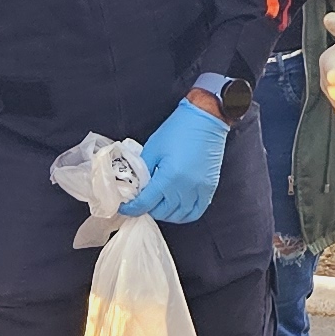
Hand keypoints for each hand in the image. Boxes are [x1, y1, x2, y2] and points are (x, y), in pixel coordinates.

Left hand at [119, 96, 231, 222]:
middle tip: (141, 202)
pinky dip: (184, 214)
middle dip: (148, 209)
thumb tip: (135, 187)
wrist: (205, 119)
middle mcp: (185, 188)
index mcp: (169, 177)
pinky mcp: (209, 188)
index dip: (132, 209)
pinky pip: (196, 211)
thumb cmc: (178, 130)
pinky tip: (176, 209)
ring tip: (157, 205)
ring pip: (179, 215)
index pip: (146, 203)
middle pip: (162, 212)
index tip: (125, 208)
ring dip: (165, 214)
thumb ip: (142, 171)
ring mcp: (199, 190)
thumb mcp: (153, 149)